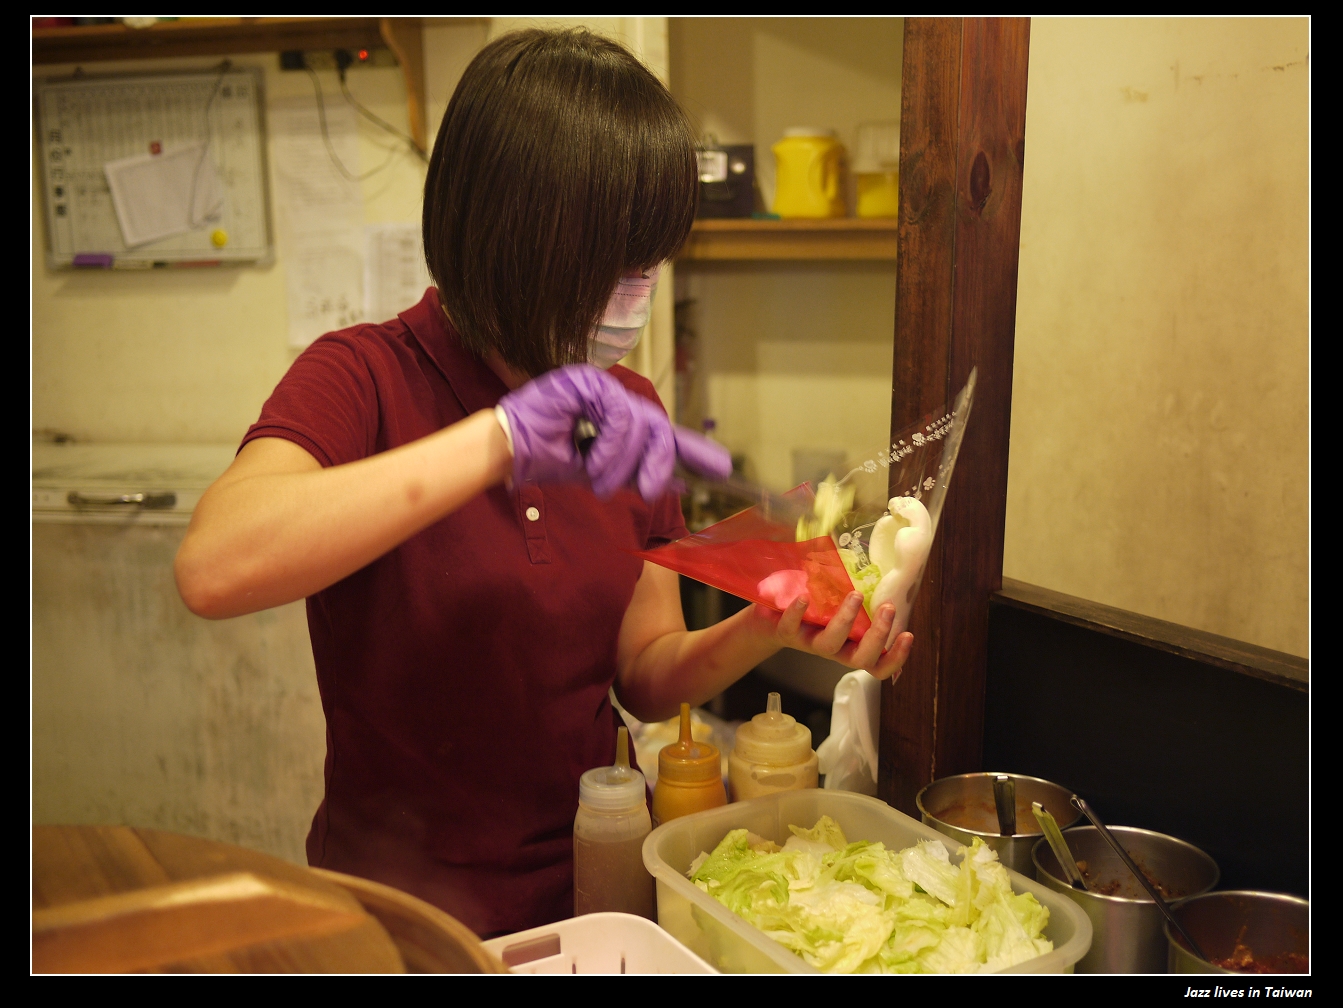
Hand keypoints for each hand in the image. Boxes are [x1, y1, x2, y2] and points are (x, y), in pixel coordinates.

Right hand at [497, 364, 730, 500]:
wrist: (506, 453)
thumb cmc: (545, 460)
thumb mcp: (599, 472)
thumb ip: (635, 473)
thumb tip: (676, 481)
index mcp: (617, 415)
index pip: (661, 429)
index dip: (691, 448)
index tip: (721, 469)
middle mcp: (613, 396)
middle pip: (657, 427)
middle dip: (659, 463)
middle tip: (650, 492)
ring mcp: (600, 385)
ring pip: (640, 425)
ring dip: (623, 464)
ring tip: (601, 484)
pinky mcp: (587, 381)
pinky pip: (620, 416)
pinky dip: (610, 448)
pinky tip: (592, 465)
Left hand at [749, 591, 913, 680]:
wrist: (767, 621)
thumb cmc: (810, 612)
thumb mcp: (838, 606)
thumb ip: (859, 597)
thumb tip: (885, 570)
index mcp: (850, 645)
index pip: (877, 664)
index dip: (895, 657)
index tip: (909, 634)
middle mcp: (833, 649)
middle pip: (861, 659)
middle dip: (879, 635)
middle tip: (889, 607)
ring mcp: (809, 642)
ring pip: (830, 645)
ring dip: (846, 620)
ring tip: (856, 594)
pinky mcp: (785, 633)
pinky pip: (791, 628)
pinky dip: (798, 612)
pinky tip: (805, 597)